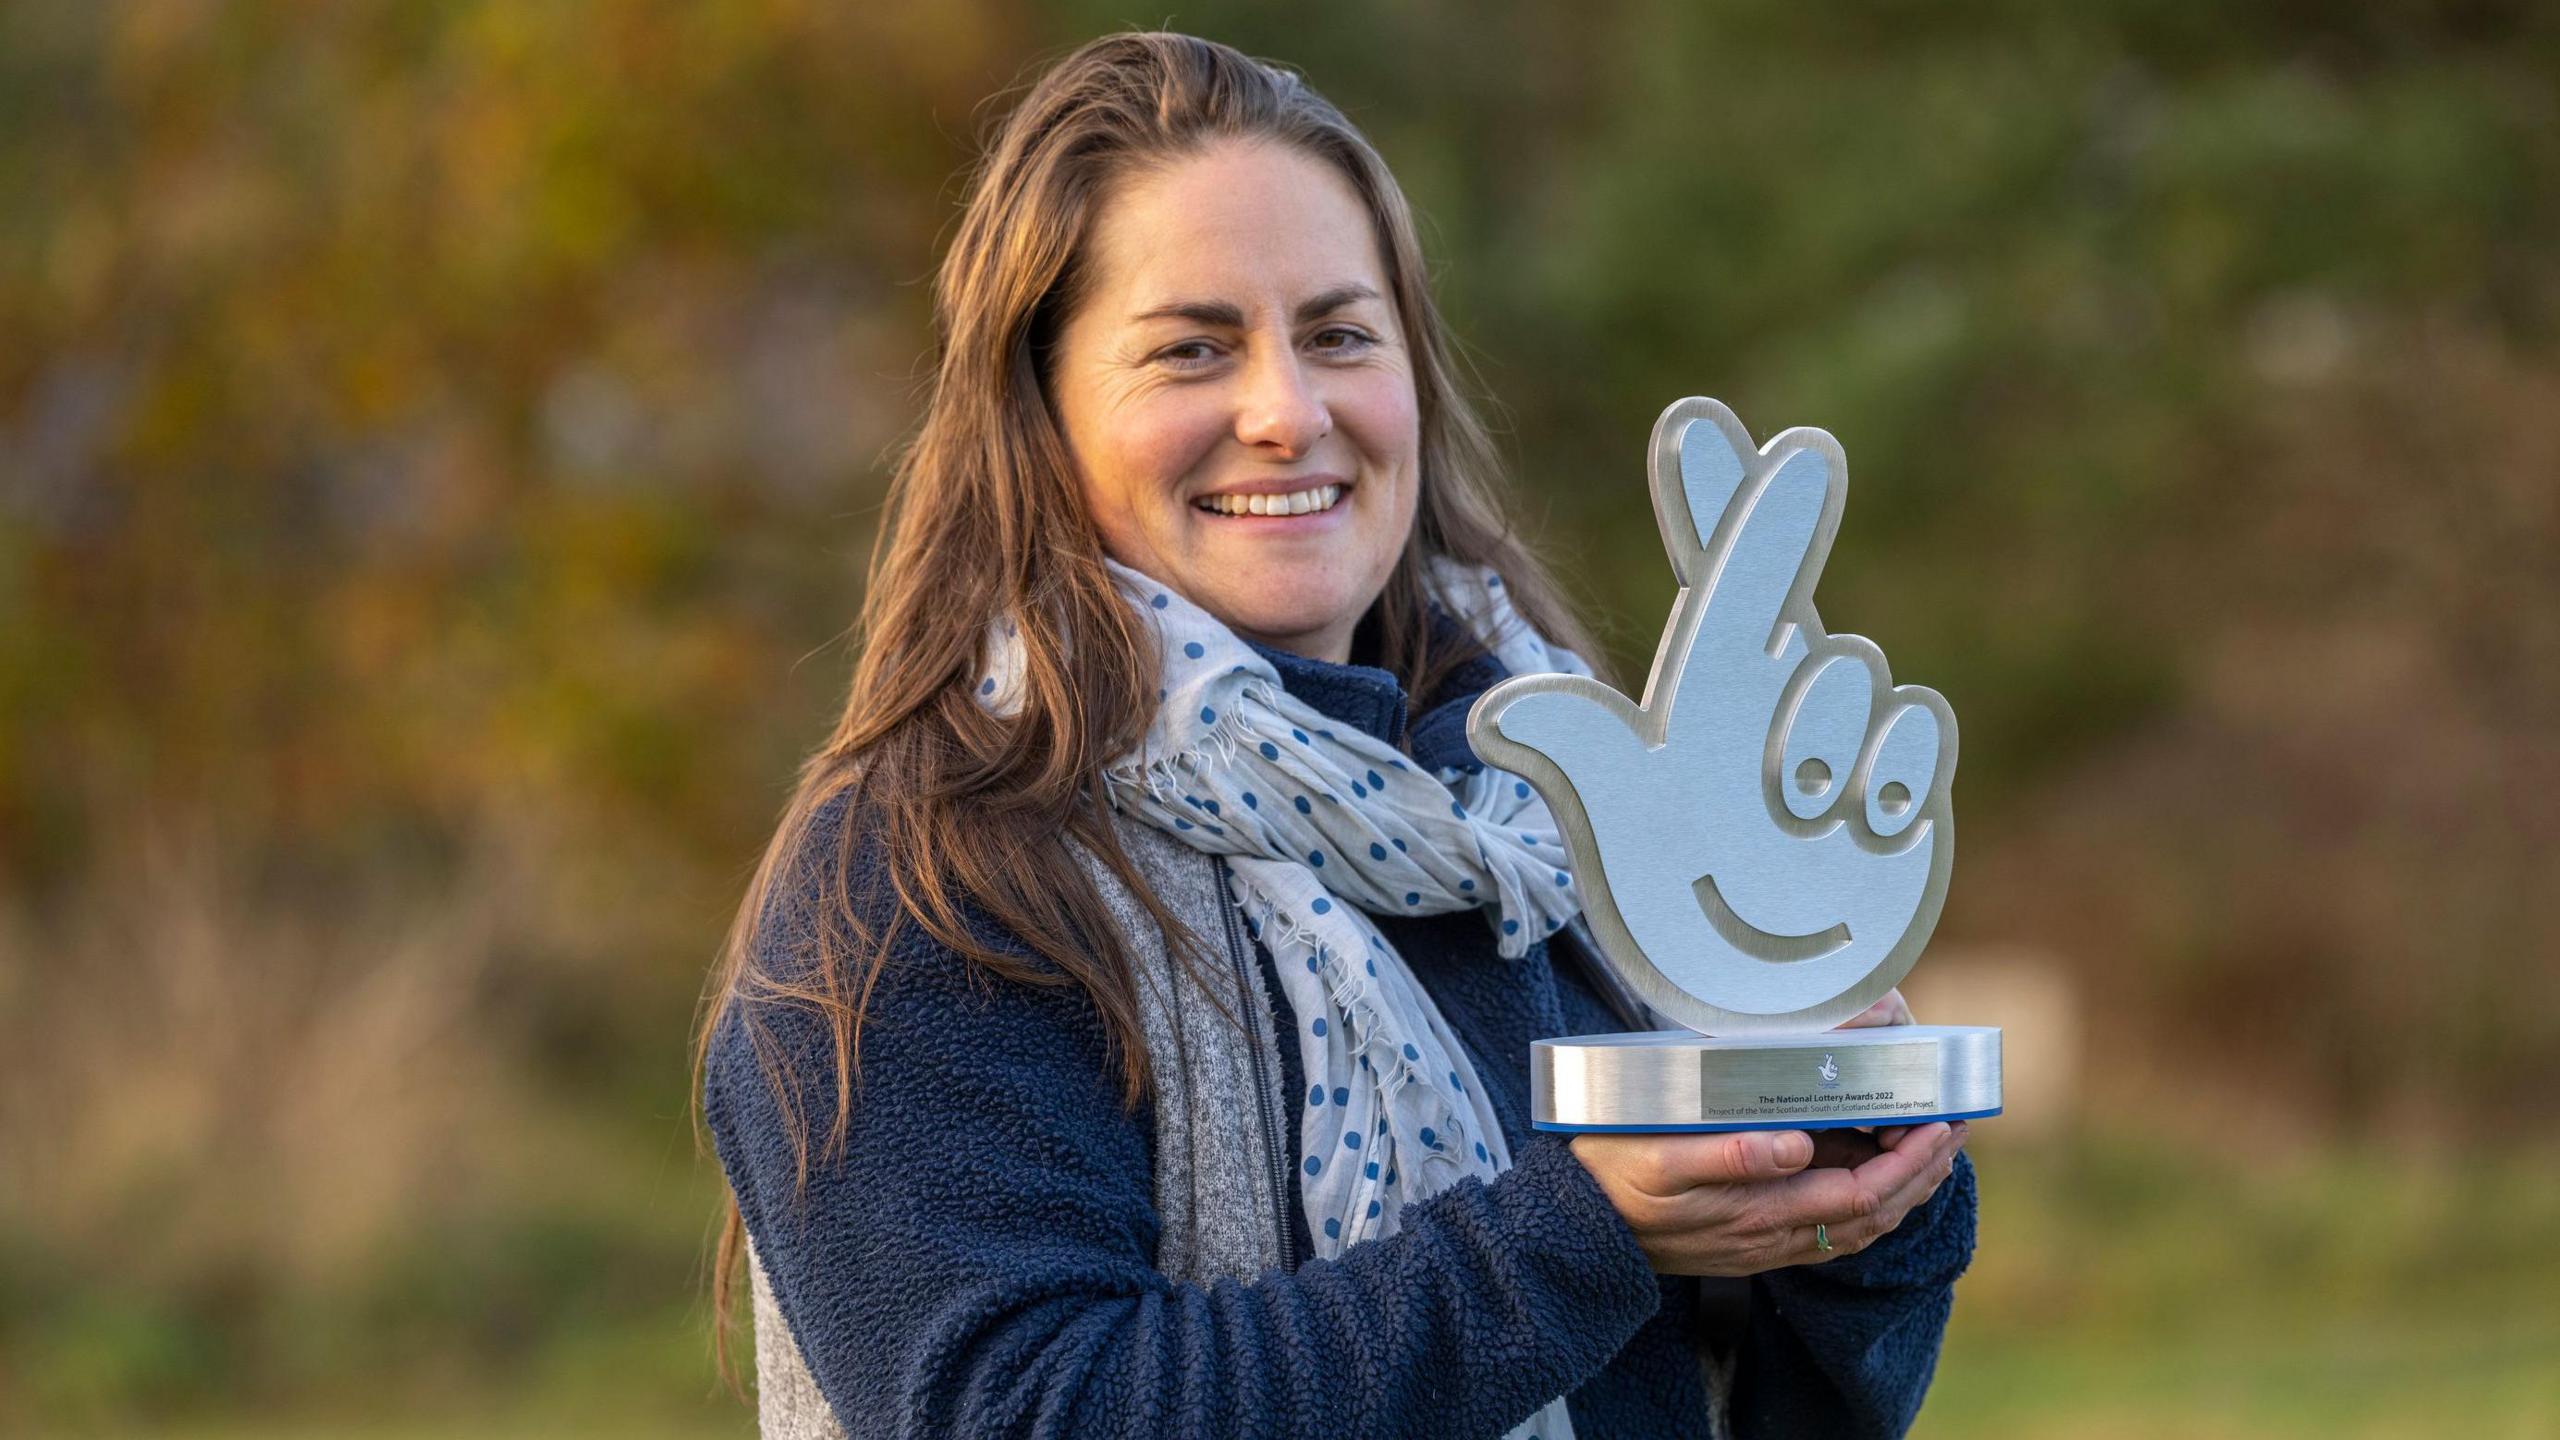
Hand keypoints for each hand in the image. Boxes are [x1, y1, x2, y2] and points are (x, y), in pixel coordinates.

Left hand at [1468, 399, 1954, 1032]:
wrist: (1760, 996)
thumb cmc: (1680, 900)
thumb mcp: (1622, 826)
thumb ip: (1578, 753)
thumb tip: (1492, 708)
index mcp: (1705, 691)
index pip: (1713, 574)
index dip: (1712, 494)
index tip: (1699, 417)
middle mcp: (1778, 700)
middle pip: (1792, 603)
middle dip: (1787, 545)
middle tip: (1795, 500)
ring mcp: (1846, 743)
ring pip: (1858, 671)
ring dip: (1824, 731)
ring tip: (1790, 805)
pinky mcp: (1902, 793)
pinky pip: (1917, 735)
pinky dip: (1890, 770)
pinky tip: (1857, 819)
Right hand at [1572, 1120, 1967, 1275]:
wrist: (1578, 1230)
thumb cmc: (1613, 1178)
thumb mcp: (1660, 1156)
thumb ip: (1729, 1153)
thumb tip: (1796, 1145)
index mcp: (1759, 1211)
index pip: (1863, 1193)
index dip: (1909, 1161)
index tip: (1936, 1121)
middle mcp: (1773, 1236)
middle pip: (1876, 1214)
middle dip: (1923, 1169)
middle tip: (1954, 1123)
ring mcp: (1767, 1243)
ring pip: (1860, 1225)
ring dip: (1904, 1188)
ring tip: (1931, 1146)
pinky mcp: (1756, 1240)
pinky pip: (1833, 1229)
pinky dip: (1871, 1200)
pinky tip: (1875, 1174)